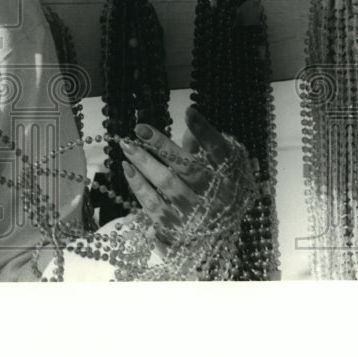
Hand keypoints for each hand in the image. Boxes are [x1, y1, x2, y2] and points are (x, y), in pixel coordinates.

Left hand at [119, 106, 249, 248]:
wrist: (220, 245)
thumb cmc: (216, 196)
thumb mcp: (218, 171)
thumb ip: (203, 149)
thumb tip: (189, 125)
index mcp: (230, 178)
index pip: (219, 151)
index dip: (205, 131)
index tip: (189, 112)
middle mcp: (216, 196)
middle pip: (188, 167)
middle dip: (163, 146)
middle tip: (140, 129)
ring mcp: (197, 215)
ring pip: (168, 185)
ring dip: (145, 164)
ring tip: (127, 147)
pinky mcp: (178, 230)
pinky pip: (155, 206)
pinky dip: (139, 187)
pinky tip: (128, 170)